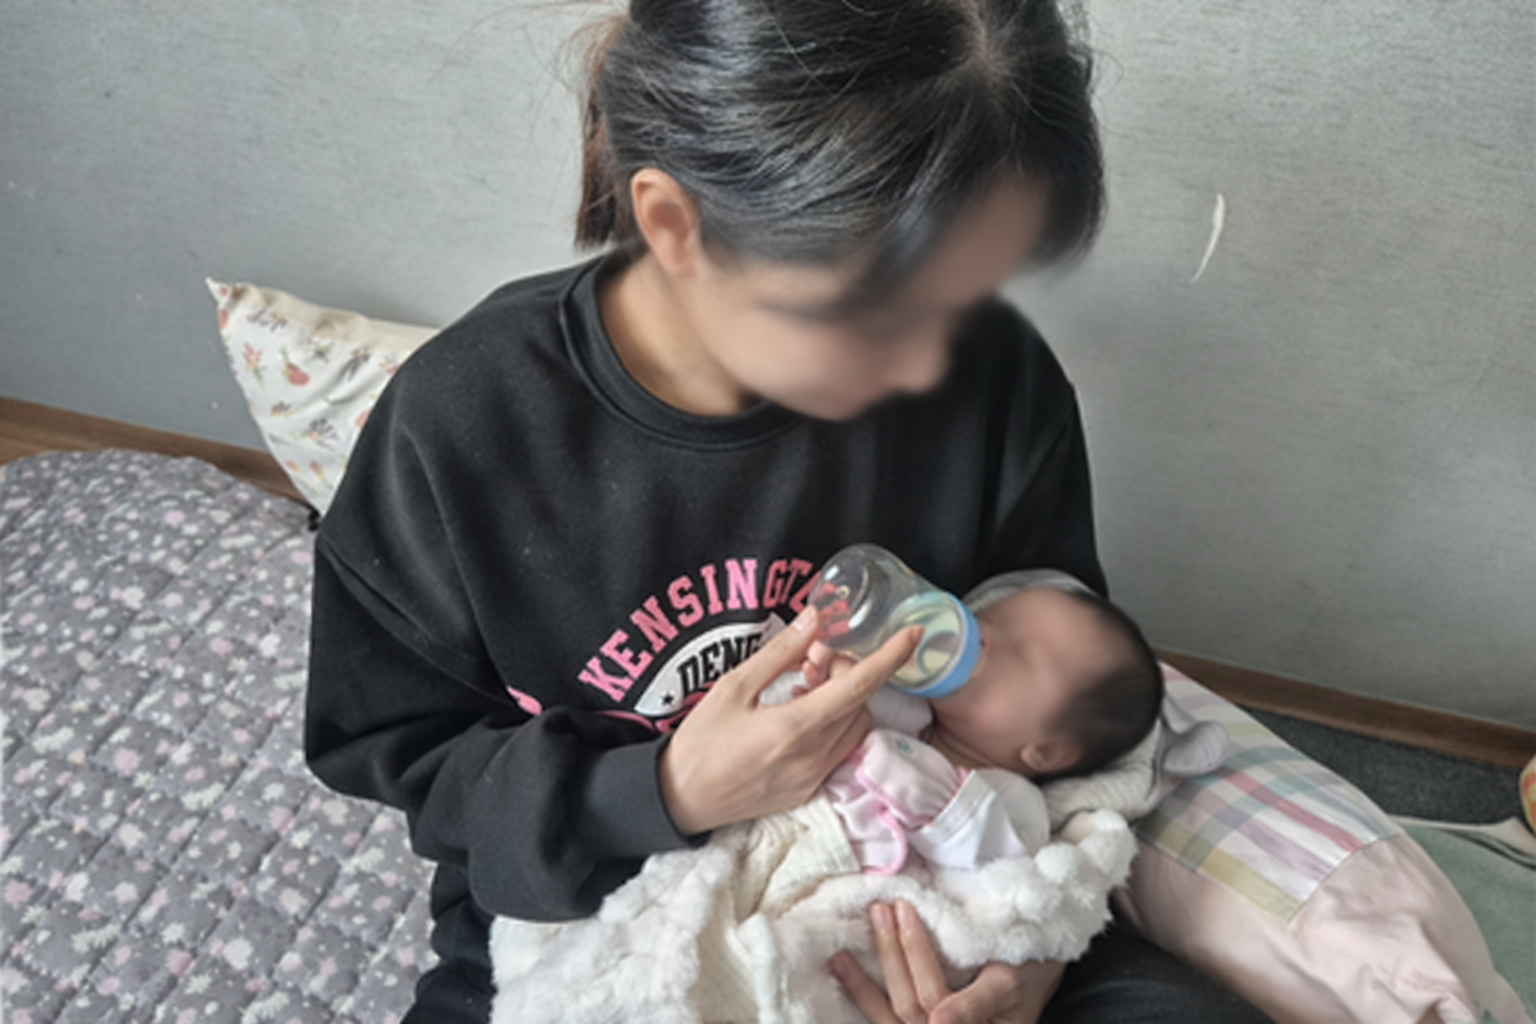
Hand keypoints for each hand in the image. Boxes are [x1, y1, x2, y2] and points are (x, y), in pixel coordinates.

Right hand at [659, 607, 920, 835]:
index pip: (859, 687)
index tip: (913, 634)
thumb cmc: (701, 740)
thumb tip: (815, 618)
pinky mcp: (809, 791)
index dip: (890, 658)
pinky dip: (834, 724)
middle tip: (812, 659)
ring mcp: (814, 778)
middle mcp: (814, 757)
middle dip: (848, 674)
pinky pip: (840, 750)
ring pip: (855, 728)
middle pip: (860, 704)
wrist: (680, 799)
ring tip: (804, 685)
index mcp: (795, 727)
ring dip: (843, 700)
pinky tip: (801, 712)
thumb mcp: (733, 686)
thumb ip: (779, 652)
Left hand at [831, 900, 1063, 1023]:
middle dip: (891, 956)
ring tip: (841, 954)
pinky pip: (889, 1018)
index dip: (915, 955)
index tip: (903, 911)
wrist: (1039, 971)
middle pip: (909, 1007)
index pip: (934, 999)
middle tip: (879, 911)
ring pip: (891, 1018)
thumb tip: (939, 1020)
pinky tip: (847, 975)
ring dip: (863, 985)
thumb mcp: (1008, 983)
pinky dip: (867, 998)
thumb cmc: (1029, 971)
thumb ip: (975, 1004)